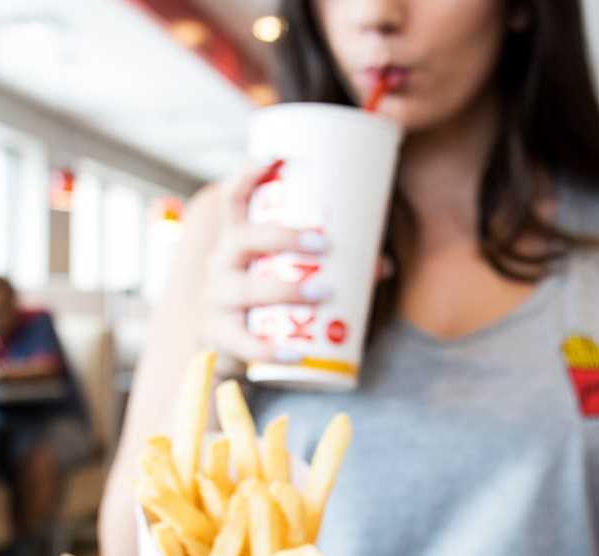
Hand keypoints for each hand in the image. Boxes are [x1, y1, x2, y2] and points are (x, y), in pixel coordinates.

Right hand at [201, 158, 331, 364]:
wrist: (228, 347)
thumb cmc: (266, 299)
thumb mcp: (284, 273)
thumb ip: (330, 265)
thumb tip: (382, 265)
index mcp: (236, 240)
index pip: (234, 200)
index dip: (249, 176)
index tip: (276, 158)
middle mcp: (219, 263)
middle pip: (244, 238)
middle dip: (283, 237)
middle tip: (323, 242)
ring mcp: (215, 299)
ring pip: (245, 288)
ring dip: (285, 287)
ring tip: (322, 290)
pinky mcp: (219, 335)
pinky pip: (244, 343)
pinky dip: (271, 350)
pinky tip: (296, 354)